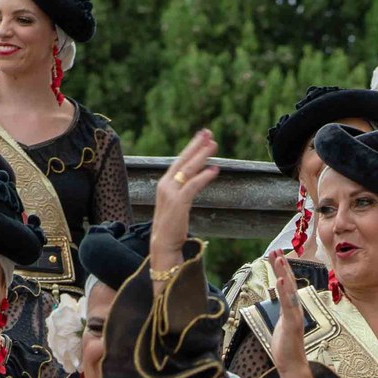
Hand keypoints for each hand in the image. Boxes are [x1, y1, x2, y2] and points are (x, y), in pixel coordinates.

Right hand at [151, 129, 218, 269]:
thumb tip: (196, 179)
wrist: (163, 244)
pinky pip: (192, 185)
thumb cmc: (172, 227)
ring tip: (214, 145)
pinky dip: (204, 176)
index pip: (179, 161)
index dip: (191, 148)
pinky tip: (214, 169)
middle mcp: (165, 185)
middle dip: (196, 145)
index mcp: (165, 184)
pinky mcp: (177, 203)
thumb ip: (184, 190)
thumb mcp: (176, 204)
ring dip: (202, 156)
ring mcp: (170, 193)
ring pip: (188, 169)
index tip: (202, 137)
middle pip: (183, 160)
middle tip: (208, 132)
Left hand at [268, 251, 316, 377]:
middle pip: (289, 282)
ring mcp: (295, 315)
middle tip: (276, 250)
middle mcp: (296, 308)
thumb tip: (279, 302)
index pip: (286, 285)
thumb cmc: (286, 348)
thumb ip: (282, 312)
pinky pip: (288, 305)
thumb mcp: (281, 325)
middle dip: (282, 266)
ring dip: (284, 273)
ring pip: (289, 290)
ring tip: (279, 258)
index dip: (282, 270)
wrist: (293, 365)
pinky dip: (284, 291)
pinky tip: (280, 280)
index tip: (276, 255)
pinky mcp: (292, 323)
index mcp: (292, 308)